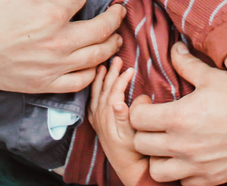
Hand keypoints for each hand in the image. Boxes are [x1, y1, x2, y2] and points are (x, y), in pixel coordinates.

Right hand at [0, 0, 125, 92]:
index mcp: (52, 14)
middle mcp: (58, 42)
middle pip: (102, 30)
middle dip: (116, 17)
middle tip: (120, 10)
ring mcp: (52, 66)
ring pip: (96, 58)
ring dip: (111, 45)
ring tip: (117, 38)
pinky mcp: (42, 84)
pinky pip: (78, 83)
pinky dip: (92, 74)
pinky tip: (96, 65)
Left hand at [89, 57, 148, 185]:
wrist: (127, 166)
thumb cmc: (134, 150)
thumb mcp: (133, 135)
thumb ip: (125, 118)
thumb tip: (119, 102)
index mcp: (109, 117)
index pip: (114, 92)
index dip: (121, 79)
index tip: (131, 68)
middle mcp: (100, 118)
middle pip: (104, 90)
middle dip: (110, 73)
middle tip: (117, 59)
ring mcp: (98, 121)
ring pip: (96, 95)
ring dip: (100, 79)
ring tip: (102, 67)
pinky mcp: (98, 124)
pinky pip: (92, 103)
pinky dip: (94, 92)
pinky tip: (96, 87)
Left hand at [129, 42, 226, 185]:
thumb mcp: (212, 76)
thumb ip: (187, 64)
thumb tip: (173, 48)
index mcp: (179, 117)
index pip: (136, 119)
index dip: (137, 108)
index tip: (146, 103)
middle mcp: (182, 145)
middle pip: (140, 145)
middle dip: (143, 131)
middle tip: (154, 121)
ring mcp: (195, 166)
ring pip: (155, 170)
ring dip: (157, 156)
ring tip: (167, 142)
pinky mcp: (209, 179)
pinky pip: (181, 181)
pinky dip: (180, 170)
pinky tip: (189, 155)